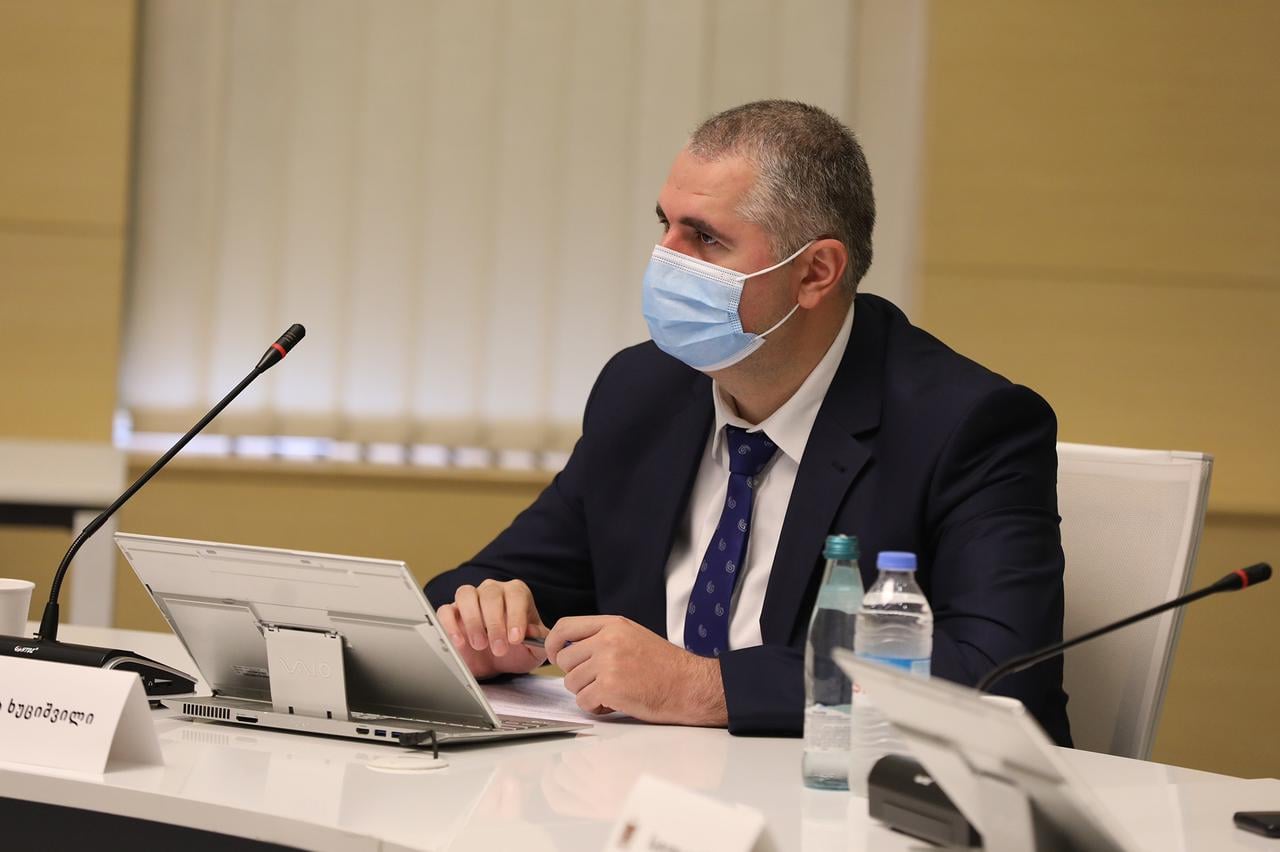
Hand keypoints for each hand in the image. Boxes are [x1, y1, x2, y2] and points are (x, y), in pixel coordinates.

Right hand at [437, 579, 547, 678]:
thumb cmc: (517, 650)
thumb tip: (530, 631)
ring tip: (479, 644)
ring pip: (466, 594)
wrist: (498, 663)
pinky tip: (459, 642)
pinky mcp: (451, 613)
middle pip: (491, 594)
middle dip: (495, 624)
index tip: (515, 639)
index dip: (516, 615)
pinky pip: (445, 610)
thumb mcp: (535, 650)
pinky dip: (449, 625)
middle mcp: (493, 591)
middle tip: (499, 649)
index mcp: (516, 594)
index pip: (516, 595)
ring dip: (472, 620)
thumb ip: (539, 640)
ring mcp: (470, 599)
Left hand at [545, 615, 726, 725]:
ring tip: (612, 693)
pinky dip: (596, 708)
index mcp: (613, 625)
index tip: (554, 654)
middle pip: (565, 659)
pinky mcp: (609, 687)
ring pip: (571, 683)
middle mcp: (607, 640)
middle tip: (598, 682)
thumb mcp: (633, 636)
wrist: (690, 685)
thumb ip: (603, 638)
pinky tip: (615, 704)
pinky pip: (583, 702)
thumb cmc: (665, 666)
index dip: (553, 643)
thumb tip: (570, 648)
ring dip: (587, 693)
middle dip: (576, 675)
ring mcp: (608, 662)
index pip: (565, 626)